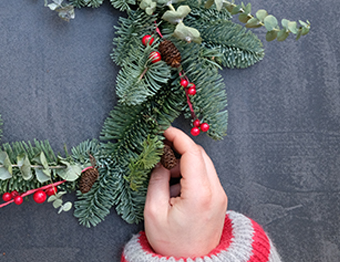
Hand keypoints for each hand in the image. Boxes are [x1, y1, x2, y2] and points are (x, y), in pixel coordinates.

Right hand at [143, 127, 227, 257]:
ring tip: (165, 177)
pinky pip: (206, 176)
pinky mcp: (218, 201)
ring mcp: (220, 197)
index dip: (177, 137)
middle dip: (180, 148)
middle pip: (200, 155)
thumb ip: (157, 179)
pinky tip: (174, 187)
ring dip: (184, 162)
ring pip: (203, 164)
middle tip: (160, 150)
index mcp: (200, 194)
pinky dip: (190, 173)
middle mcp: (215, 193)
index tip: (163, 131)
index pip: (192, 152)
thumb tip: (159, 159)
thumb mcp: (154, 210)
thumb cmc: (171, 243)